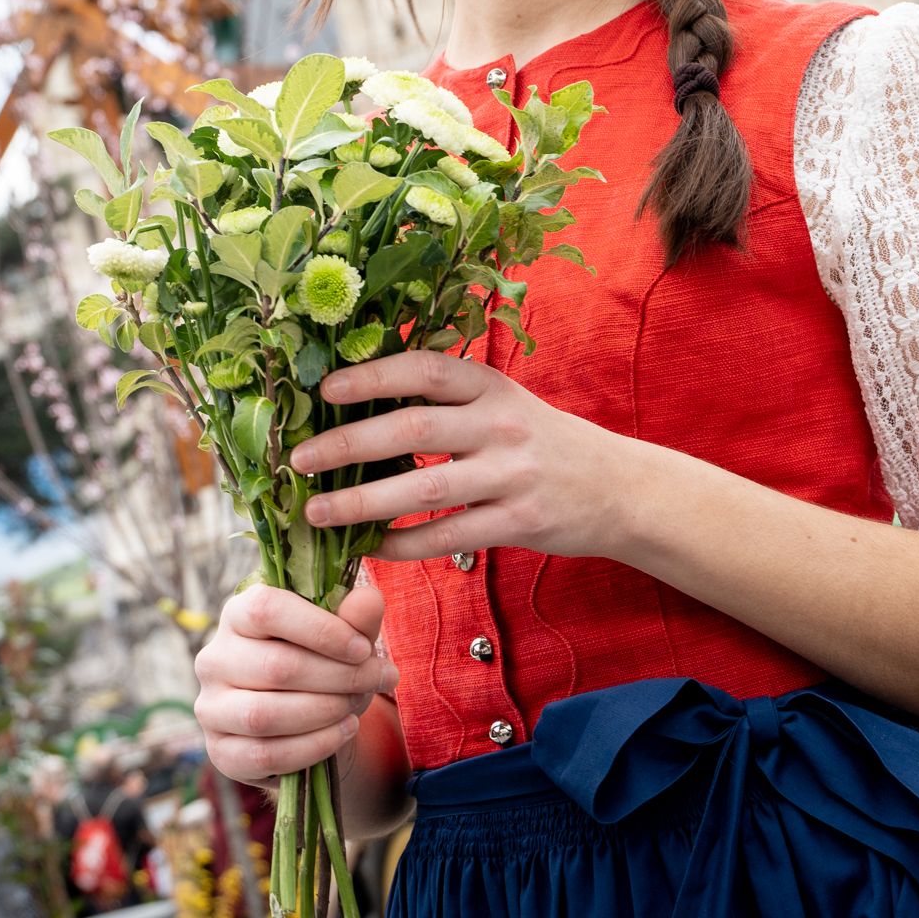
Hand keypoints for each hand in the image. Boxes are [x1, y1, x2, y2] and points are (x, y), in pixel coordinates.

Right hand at [193, 581, 397, 787]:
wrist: (305, 723)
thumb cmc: (320, 666)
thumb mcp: (341, 639)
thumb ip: (355, 617)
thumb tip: (369, 600)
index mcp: (237, 615)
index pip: (266, 609)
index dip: (319, 629)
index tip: (362, 648)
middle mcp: (214, 659)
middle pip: (276, 666)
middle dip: (338, 676)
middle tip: (376, 679)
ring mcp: (211, 708)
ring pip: (266, 714)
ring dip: (324, 711)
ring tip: (356, 707)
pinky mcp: (221, 751)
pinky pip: (265, 754)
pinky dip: (313, 746)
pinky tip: (343, 731)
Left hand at [290, 350, 650, 561]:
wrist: (619, 488)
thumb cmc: (539, 441)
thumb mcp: (501, 402)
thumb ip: (445, 399)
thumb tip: (358, 398)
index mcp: (490, 386)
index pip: (425, 370)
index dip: (373, 375)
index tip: (325, 389)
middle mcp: (499, 424)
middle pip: (413, 428)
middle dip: (348, 444)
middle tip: (299, 459)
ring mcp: (511, 475)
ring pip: (423, 489)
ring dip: (362, 502)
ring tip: (316, 511)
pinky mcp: (518, 521)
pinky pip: (448, 537)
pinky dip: (404, 545)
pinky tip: (370, 548)